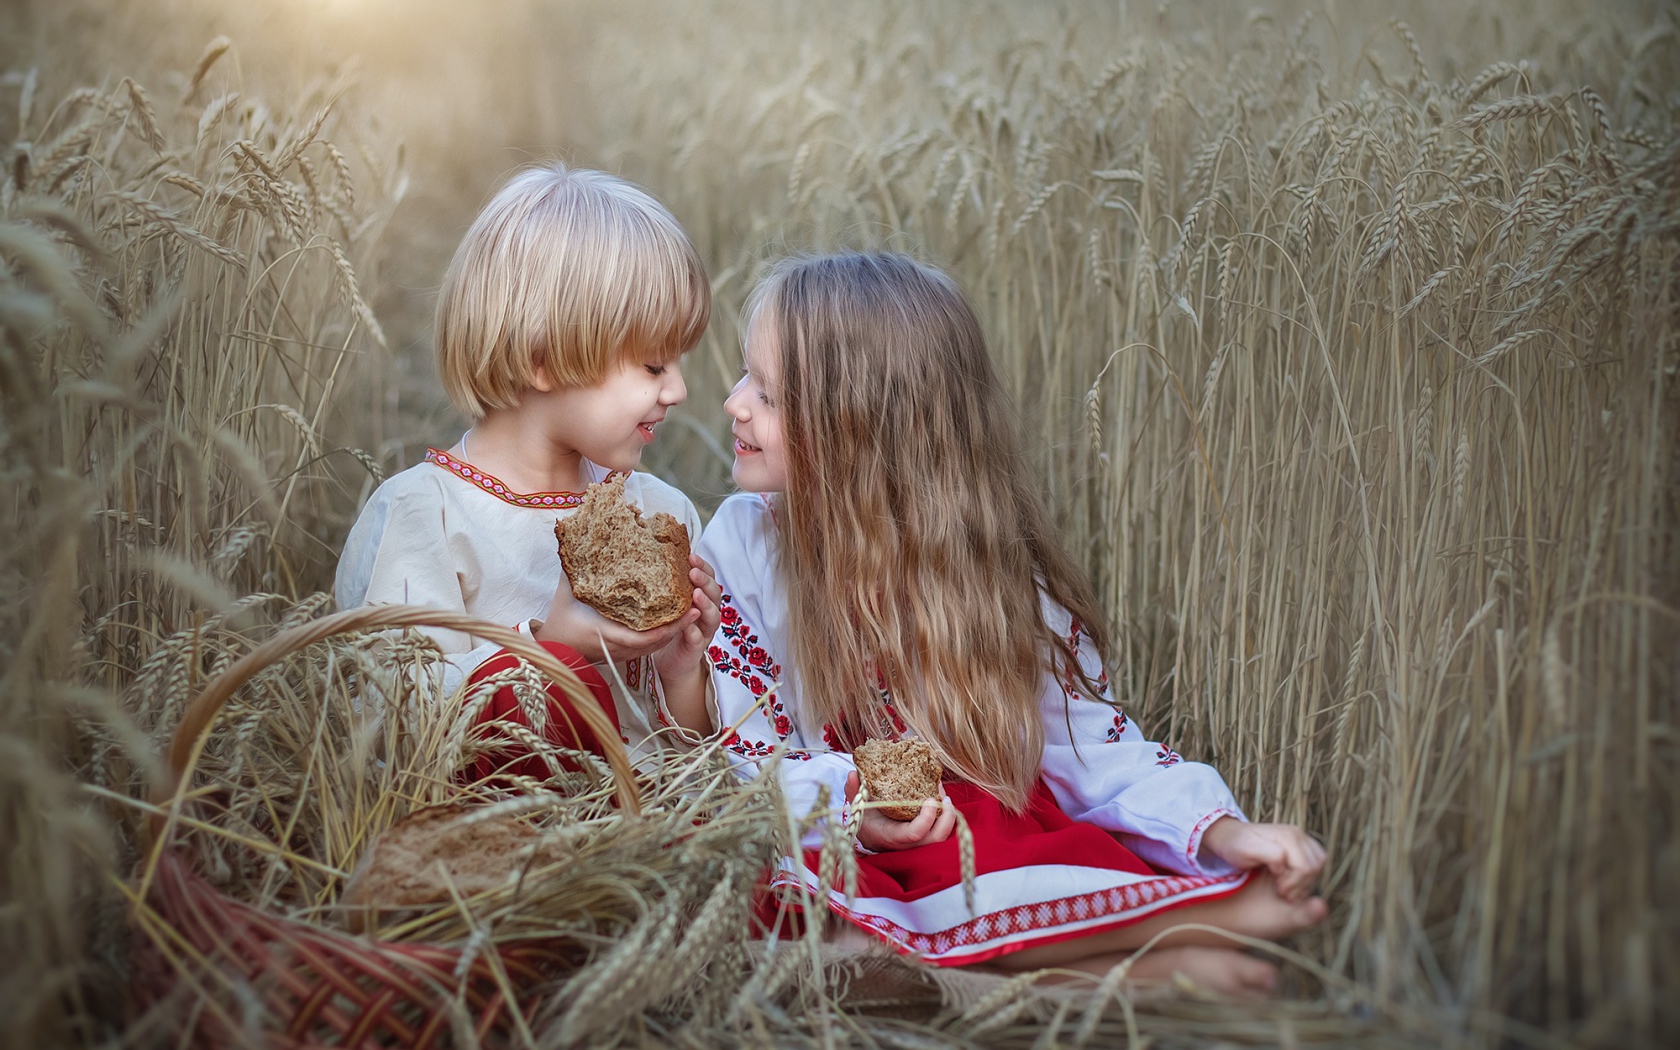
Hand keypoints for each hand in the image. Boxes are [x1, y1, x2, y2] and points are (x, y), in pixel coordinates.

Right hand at [536, 566, 692, 663]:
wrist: (551, 649)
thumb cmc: (558, 620)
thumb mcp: (566, 592)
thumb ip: (576, 569)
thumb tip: (582, 541)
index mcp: (606, 632)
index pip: (644, 637)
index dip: (667, 628)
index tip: (687, 613)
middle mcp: (617, 647)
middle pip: (656, 643)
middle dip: (678, 628)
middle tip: (697, 608)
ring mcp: (621, 654)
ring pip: (654, 647)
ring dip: (673, 632)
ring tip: (692, 612)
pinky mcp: (621, 655)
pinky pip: (647, 648)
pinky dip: (661, 636)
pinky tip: (673, 622)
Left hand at [651, 554, 722, 681]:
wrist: (672, 662)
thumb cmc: (670, 628)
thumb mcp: (670, 605)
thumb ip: (669, 588)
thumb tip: (652, 559)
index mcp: (702, 599)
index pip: (709, 578)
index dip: (703, 567)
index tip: (691, 555)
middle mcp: (707, 613)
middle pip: (715, 594)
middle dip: (705, 582)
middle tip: (693, 573)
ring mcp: (704, 631)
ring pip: (713, 616)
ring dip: (706, 604)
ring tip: (696, 594)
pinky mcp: (696, 648)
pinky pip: (699, 638)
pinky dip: (694, 631)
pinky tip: (688, 625)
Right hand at [845, 770, 955, 851]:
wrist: (872, 837)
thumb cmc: (867, 821)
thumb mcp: (859, 807)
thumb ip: (854, 791)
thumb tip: (853, 773)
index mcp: (893, 836)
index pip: (915, 833)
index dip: (927, 818)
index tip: (929, 799)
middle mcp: (909, 843)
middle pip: (936, 839)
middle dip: (946, 818)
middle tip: (945, 798)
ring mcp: (920, 843)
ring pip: (942, 836)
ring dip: (949, 817)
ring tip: (945, 797)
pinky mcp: (926, 838)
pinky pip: (941, 830)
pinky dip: (946, 816)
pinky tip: (942, 799)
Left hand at [1199, 818, 1326, 901]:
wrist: (1230, 836)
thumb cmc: (1236, 846)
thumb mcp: (1247, 851)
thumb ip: (1269, 854)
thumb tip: (1285, 863)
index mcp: (1287, 836)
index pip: (1305, 867)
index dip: (1294, 884)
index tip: (1279, 891)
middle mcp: (1298, 834)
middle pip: (1315, 866)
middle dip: (1301, 884)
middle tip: (1283, 893)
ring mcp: (1301, 838)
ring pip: (1318, 864)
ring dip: (1306, 881)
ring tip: (1287, 889)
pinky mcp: (1301, 845)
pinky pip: (1316, 862)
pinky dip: (1308, 876)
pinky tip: (1291, 882)